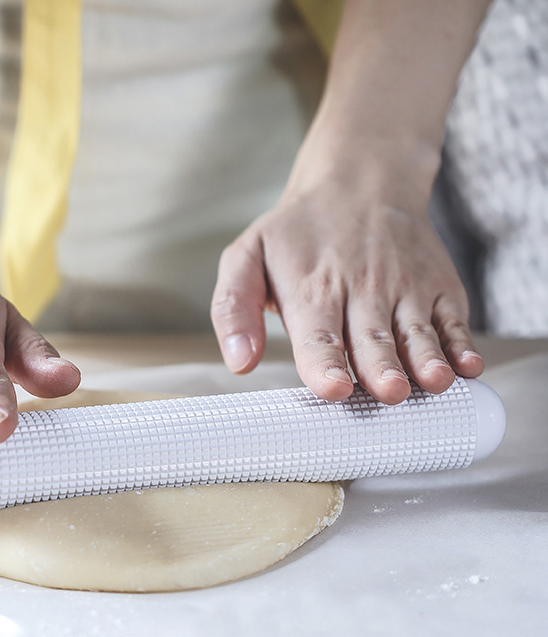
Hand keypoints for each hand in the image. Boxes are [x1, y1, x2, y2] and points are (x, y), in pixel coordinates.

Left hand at [211, 166, 483, 404]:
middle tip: (390, 392)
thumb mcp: (246, 257)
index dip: (325, 364)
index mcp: (312, 292)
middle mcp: (361, 292)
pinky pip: (453, 319)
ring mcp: (404, 289)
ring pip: (416, 332)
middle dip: (381, 368)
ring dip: (426, 358)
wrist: (360, 181)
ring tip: (434, 381)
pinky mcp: (437, 288)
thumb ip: (233, 309)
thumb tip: (239, 363)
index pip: (318, 336)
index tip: (333, 388)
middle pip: (371, 339)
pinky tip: (467, 366)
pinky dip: (462, 342)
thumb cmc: (297, 234)